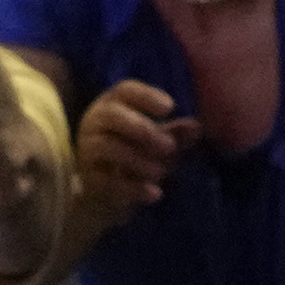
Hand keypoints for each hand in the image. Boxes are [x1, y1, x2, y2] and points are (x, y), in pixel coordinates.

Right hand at [74, 79, 193, 226]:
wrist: (102, 190)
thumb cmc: (130, 154)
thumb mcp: (154, 142)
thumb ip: (173, 135)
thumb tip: (196, 128)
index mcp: (112, 105)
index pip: (125, 91)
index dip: (146, 96)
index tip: (170, 107)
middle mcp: (95, 122)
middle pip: (112, 115)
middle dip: (143, 128)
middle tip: (169, 146)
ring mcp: (88, 150)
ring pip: (108, 146)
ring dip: (138, 159)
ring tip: (162, 172)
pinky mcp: (88, 178)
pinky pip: (107, 180)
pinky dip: (132, 188)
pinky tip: (155, 194)